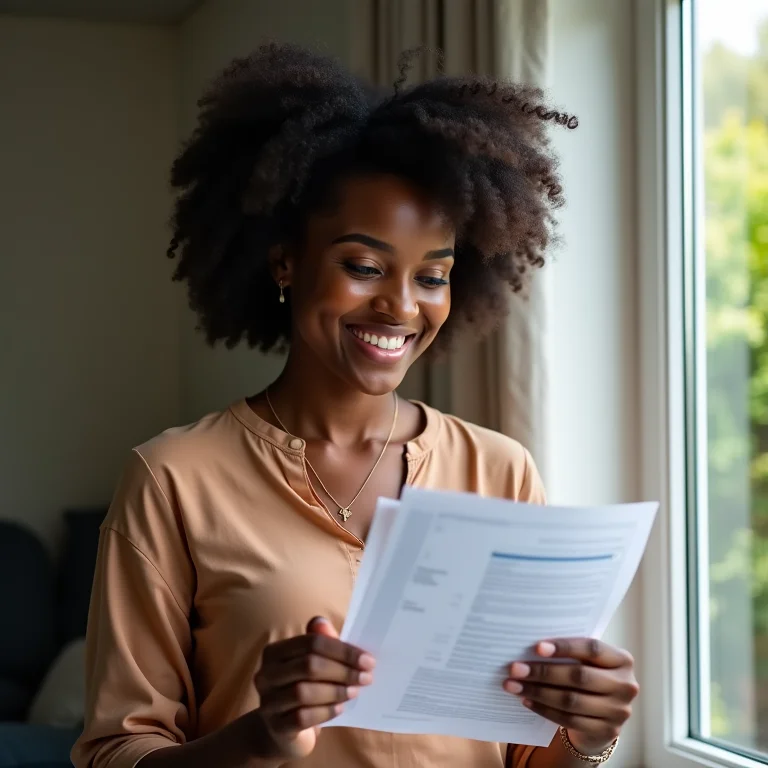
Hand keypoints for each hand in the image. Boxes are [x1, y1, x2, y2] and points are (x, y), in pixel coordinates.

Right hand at [252, 617, 374, 760]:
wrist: (282, 731)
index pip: (311, 642)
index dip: (342, 650)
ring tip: (354, 692)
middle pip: (308, 665)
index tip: (367, 660)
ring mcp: (268, 702)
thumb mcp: (313, 663)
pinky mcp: (276, 726)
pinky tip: (340, 709)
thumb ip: (321, 642)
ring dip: (335, 691)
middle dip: (342, 670)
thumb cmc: (303, 688)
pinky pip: (302, 717)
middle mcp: (266, 674)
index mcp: (274, 652)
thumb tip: (322, 622)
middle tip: (366, 677)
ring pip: (304, 692)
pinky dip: (326, 711)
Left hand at [504, 638, 638, 754]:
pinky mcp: (607, 731)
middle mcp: (626, 685)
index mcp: (622, 660)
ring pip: (571, 700)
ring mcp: (618, 711)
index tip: (537, 647)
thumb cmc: (590, 676)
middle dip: (543, 672)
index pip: (593, 648)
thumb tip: (532, 647)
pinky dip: (544, 709)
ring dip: (538, 692)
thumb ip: (571, 653)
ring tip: (514, 685)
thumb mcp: (589, 661)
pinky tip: (527, 701)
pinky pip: (569, 720)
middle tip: (515, 668)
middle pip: (579, 676)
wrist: (604, 714)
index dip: (565, 647)